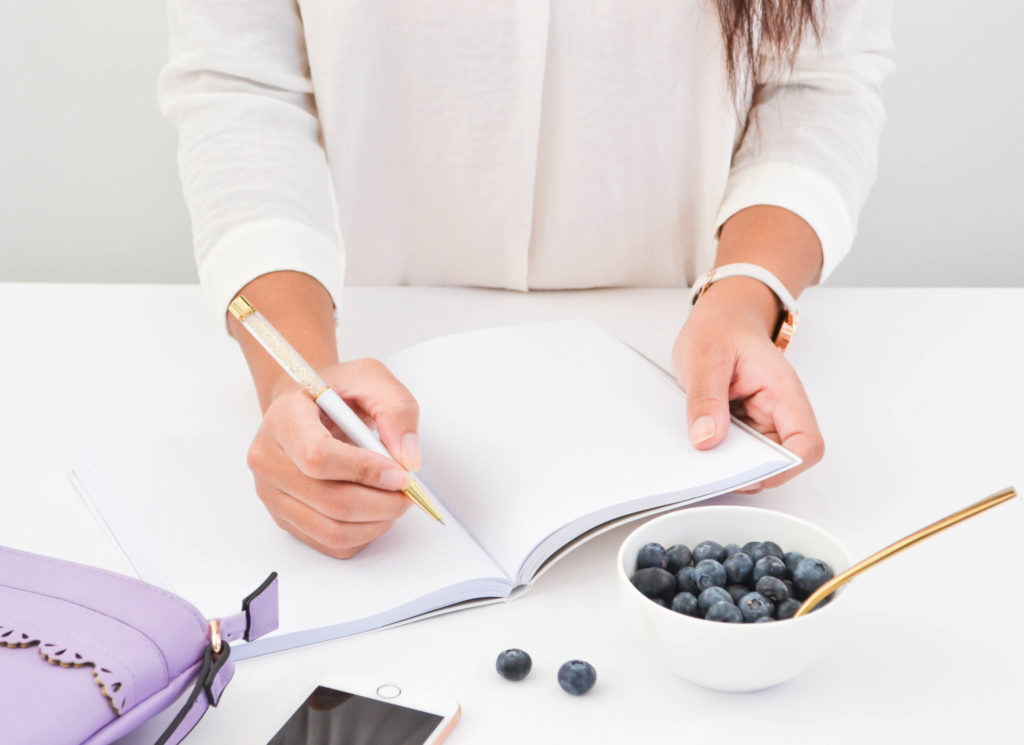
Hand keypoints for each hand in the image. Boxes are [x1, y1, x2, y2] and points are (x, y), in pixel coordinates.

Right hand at [246, 358, 421, 557]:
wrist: (309, 406)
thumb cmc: (337, 392)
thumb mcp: (371, 379)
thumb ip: (396, 410)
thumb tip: (407, 459)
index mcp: (283, 418)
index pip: (318, 457)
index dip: (365, 471)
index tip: (400, 474)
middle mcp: (268, 459)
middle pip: (329, 500)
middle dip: (381, 503)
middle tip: (409, 492)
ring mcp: (272, 493)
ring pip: (332, 530)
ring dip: (376, 523)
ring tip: (395, 501)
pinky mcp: (284, 518)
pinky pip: (330, 543)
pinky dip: (364, 534)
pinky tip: (376, 511)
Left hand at [672, 278, 823, 490]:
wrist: (721, 318)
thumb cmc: (720, 330)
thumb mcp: (705, 358)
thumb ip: (706, 399)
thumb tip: (706, 439)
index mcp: (782, 391)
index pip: (806, 443)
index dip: (784, 467)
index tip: (750, 473)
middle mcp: (779, 410)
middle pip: (784, 460)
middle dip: (753, 472)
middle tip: (715, 469)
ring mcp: (763, 420)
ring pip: (761, 460)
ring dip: (735, 465)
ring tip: (704, 457)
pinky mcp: (746, 426)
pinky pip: (741, 452)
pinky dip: (724, 456)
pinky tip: (703, 448)